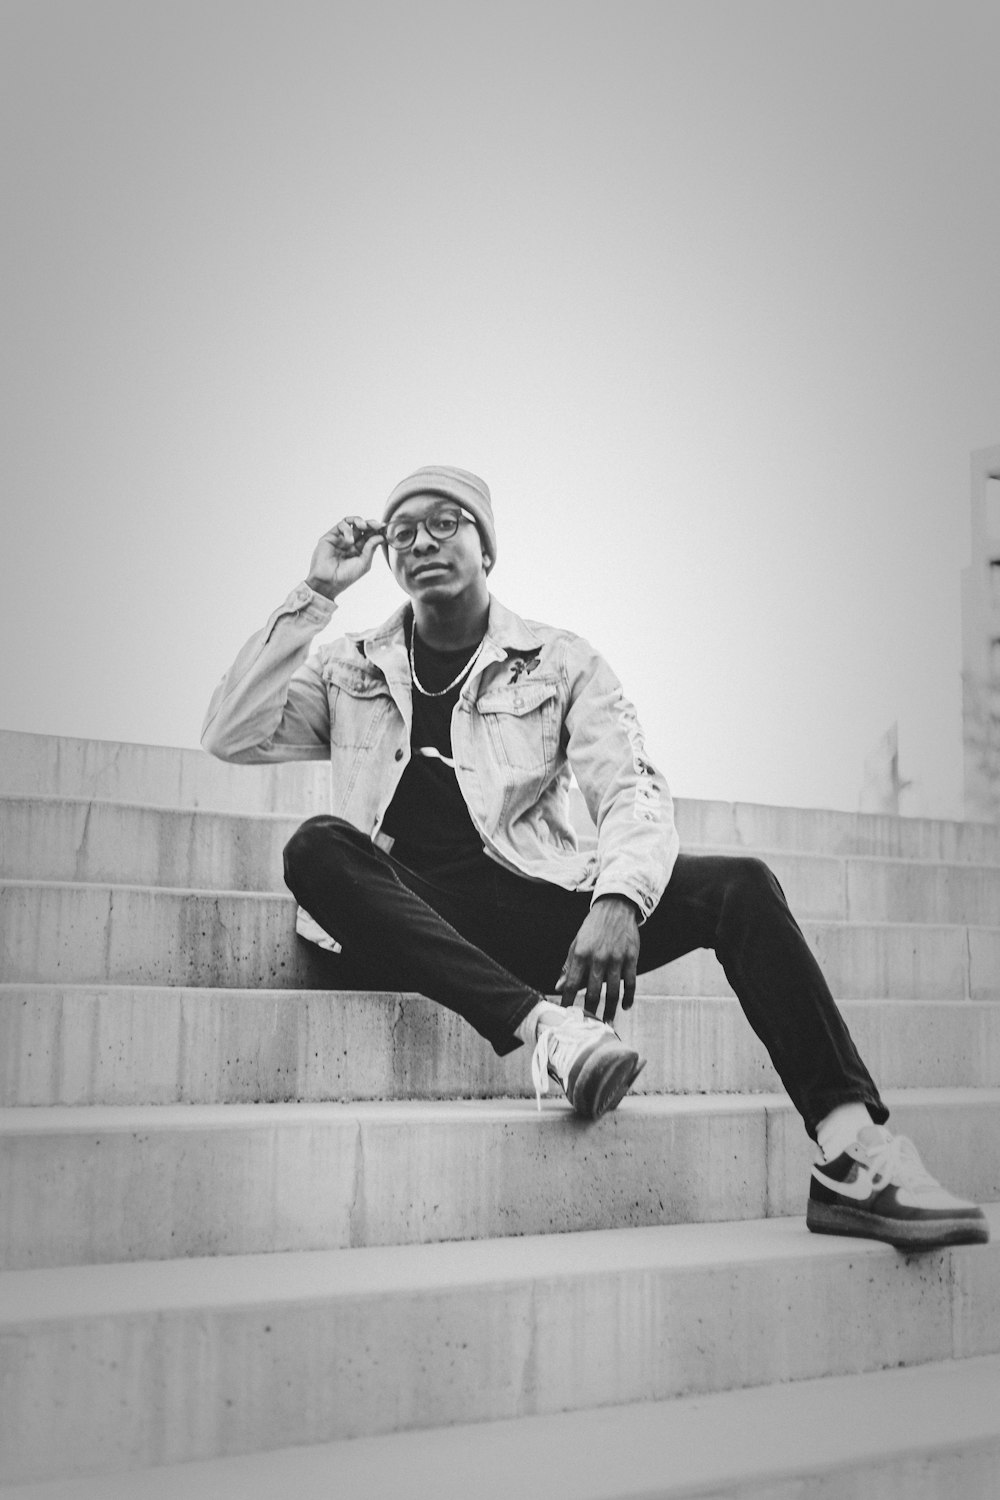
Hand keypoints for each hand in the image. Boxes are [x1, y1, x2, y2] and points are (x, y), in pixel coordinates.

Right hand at [306, 516, 384, 600]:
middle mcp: (351, 543)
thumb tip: (380, 536)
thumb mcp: (364, 563)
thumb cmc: (346, 576)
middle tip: (376, 525)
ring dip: (359, 521)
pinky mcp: (331, 536)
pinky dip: (347, 529)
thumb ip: (371, 548)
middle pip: (362, 527)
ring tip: (364, 526)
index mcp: (360, 550)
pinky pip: (341, 525)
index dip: (377, 531)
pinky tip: (349, 540)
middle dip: (371, 524)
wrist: (328, 581)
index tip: (384, 528)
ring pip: (351, 522)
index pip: (370, 536)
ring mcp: (341, 539)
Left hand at [554, 895, 639, 1023]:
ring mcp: (617, 959)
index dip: (567, 1001)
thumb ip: (569, 966)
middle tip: (587, 1026)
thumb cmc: (592, 928)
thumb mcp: (576, 944)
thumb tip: (558, 987)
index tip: (564, 1015)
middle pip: (592, 992)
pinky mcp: (632, 958)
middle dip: (589, 1011)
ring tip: (607, 1023)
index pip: (571, 984)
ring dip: (609, 1010)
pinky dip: (628, 997)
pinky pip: (631, 983)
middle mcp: (598, 958)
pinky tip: (624, 1007)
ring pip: (613, 992)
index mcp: (581, 954)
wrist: (616, 907)